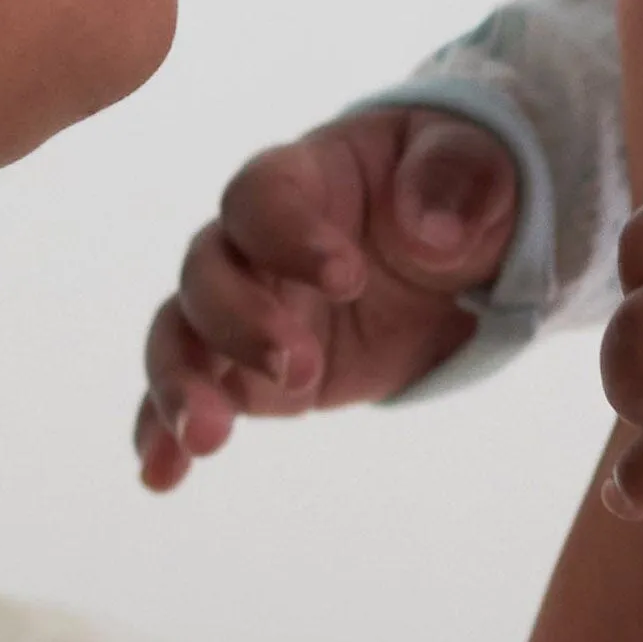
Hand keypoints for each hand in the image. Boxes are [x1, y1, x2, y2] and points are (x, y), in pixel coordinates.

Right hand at [133, 105, 521, 489]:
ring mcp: (244, 307)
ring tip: (206, 436)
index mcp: (305, 176)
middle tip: (300, 368)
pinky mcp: (248, 370)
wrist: (455, 247)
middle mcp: (253, 242)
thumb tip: (431, 234)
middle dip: (242, 323)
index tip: (348, 279)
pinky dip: (165, 432)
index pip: (262, 196)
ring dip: (182, 384)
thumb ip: (457, 180)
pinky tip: (162, 474)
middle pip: (207, 272)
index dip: (289, 235)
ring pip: (180, 335)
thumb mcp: (480, 167)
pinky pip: (192, 394)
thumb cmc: (456, 187)